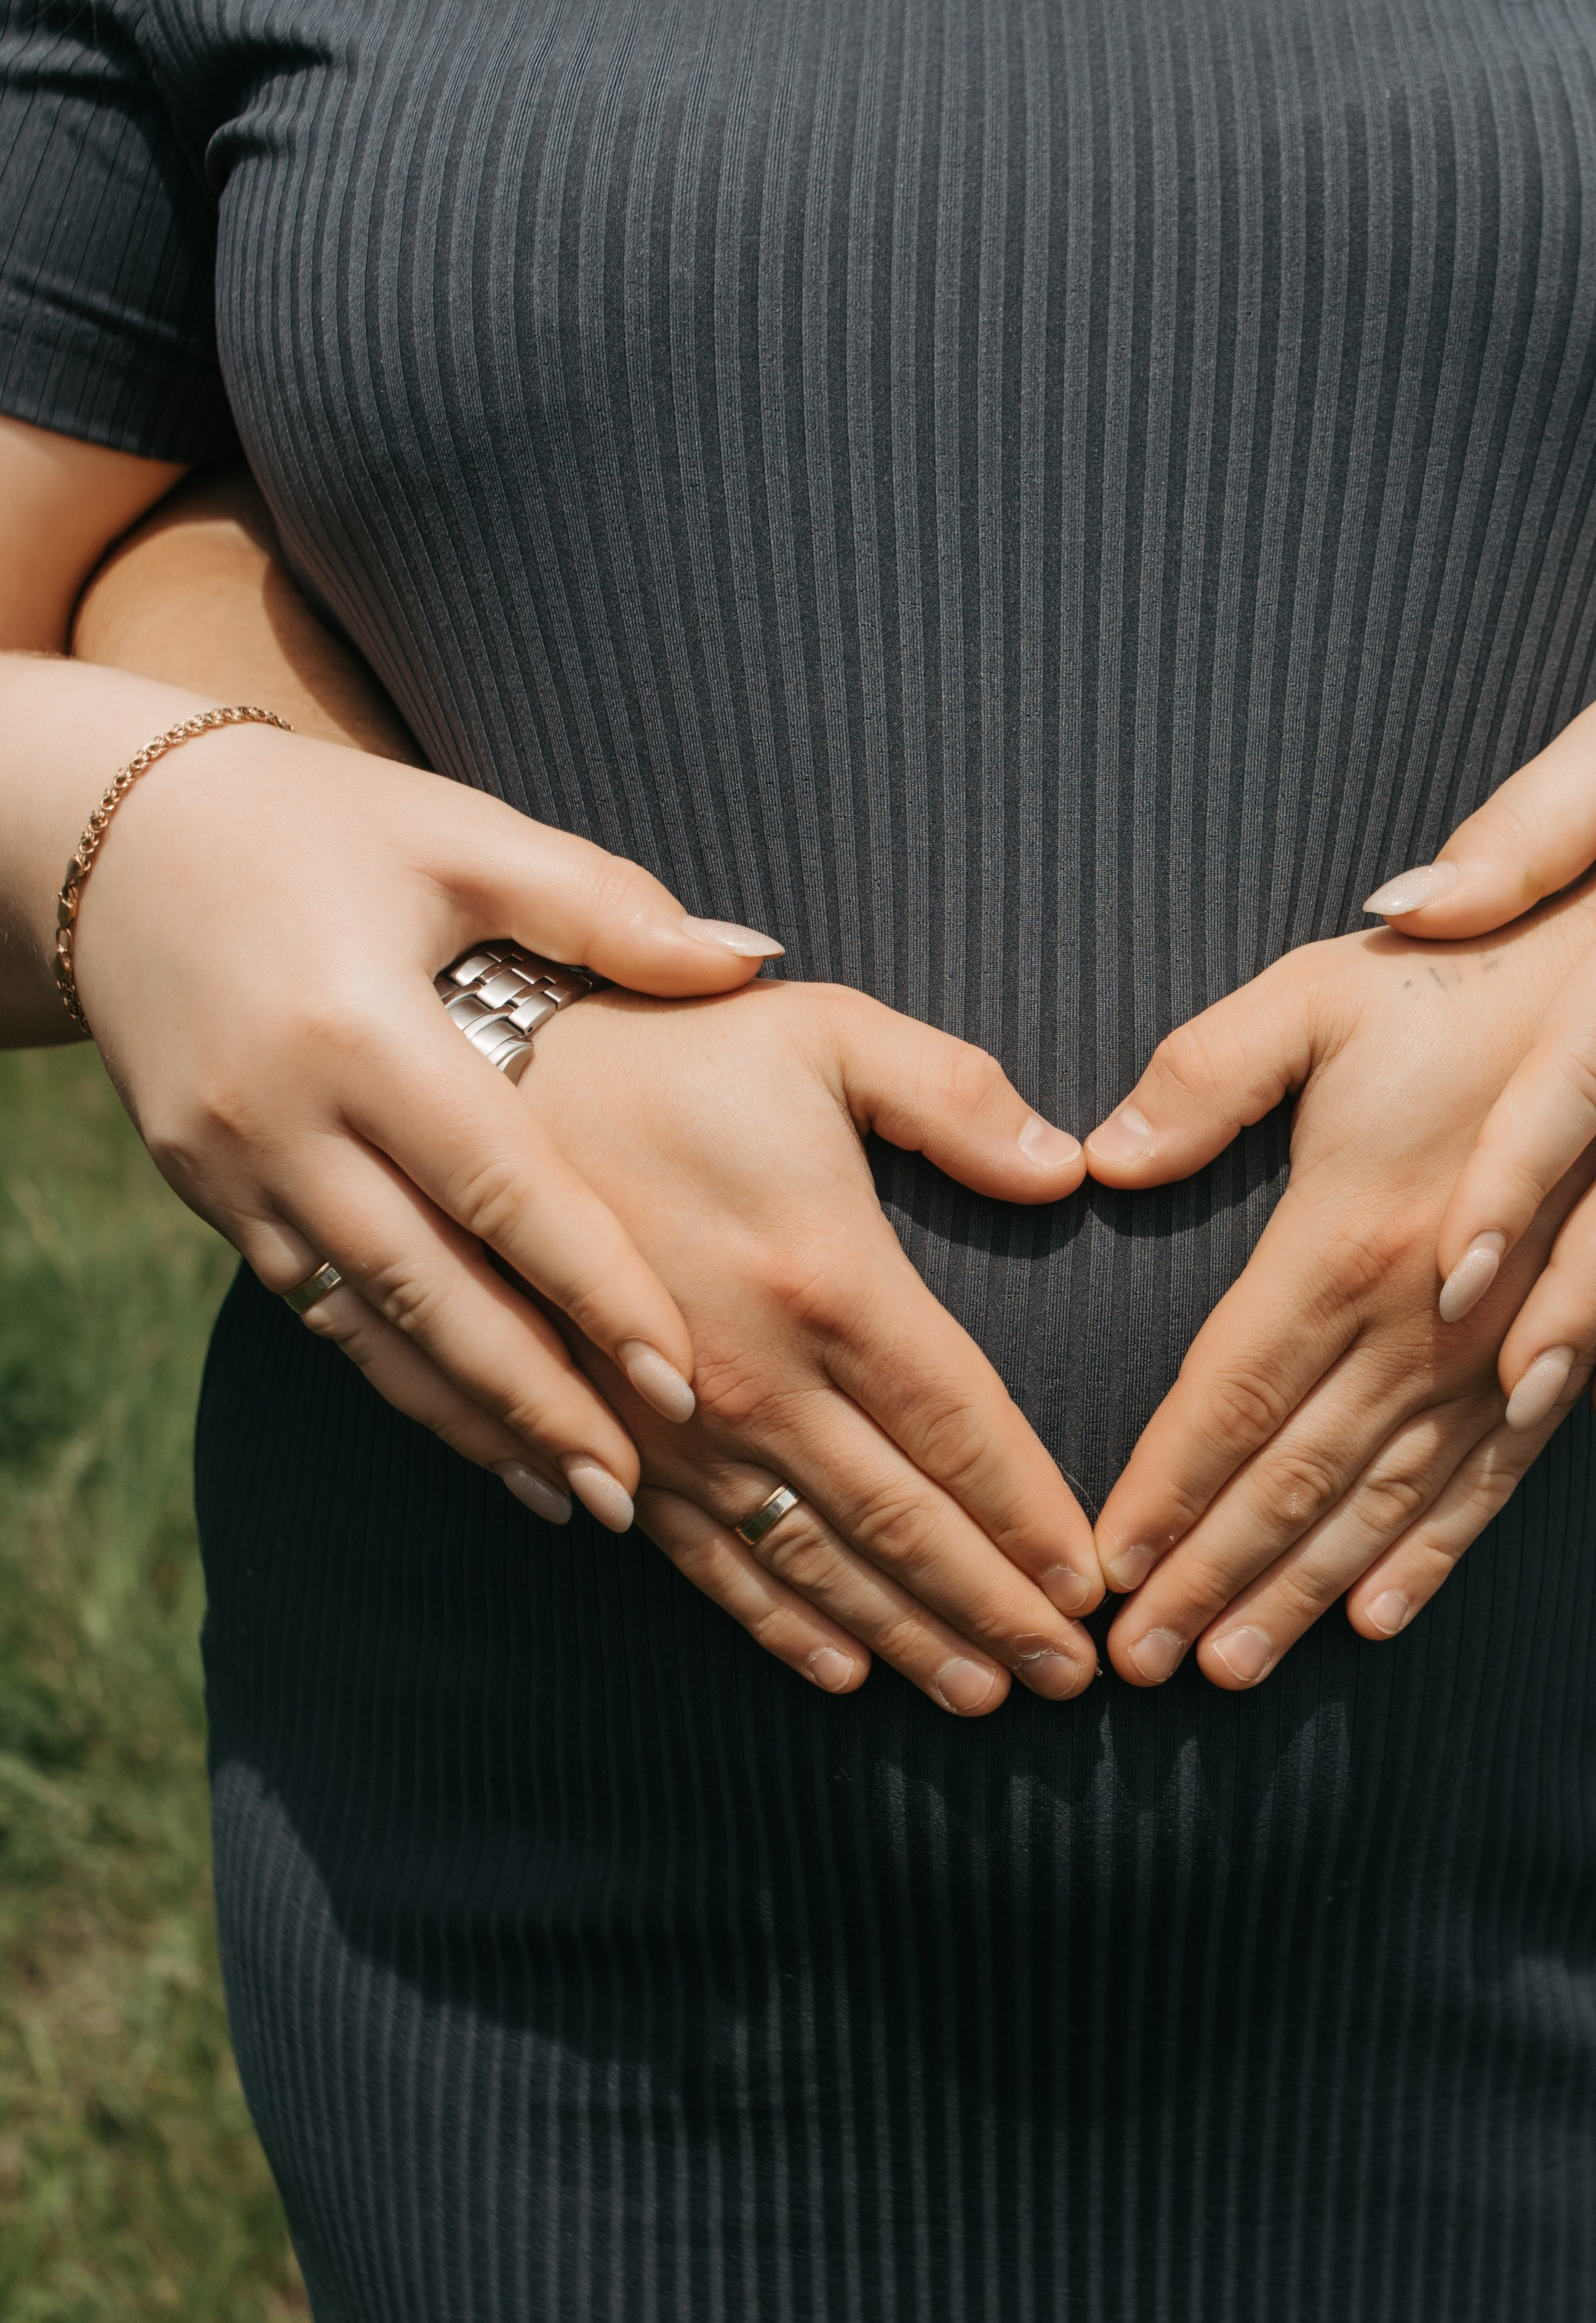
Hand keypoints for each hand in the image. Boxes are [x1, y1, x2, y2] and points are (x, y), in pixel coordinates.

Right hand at [57, 685, 778, 1520]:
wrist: (115, 836)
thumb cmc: (324, 824)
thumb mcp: (462, 838)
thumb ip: (604, 909)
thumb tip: (753, 963)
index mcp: (361, 1029)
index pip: (502, 1189)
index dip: (593, 1290)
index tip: (679, 1380)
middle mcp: (285, 1117)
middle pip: (431, 1292)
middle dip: (536, 1403)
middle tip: (633, 1495)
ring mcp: (231, 1169)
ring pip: (368, 1330)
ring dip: (472, 1421)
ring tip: (574, 1498)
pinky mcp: (204, 1195)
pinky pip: (318, 1314)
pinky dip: (401, 1381)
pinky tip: (475, 1435)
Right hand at [522, 979, 1104, 1711]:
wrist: (480, 1085)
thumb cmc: (669, 1052)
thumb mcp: (826, 1036)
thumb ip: (955, 1097)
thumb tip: (1069, 1168)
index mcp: (829, 1281)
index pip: (962, 1431)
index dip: (1031, 1517)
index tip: (1091, 1587)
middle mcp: (759, 1379)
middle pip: (903, 1523)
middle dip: (993, 1610)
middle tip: (1069, 1679)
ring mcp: (682, 1427)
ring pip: (816, 1562)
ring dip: (904, 1636)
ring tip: (980, 1694)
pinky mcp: (618, 1444)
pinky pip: (708, 1559)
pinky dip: (779, 1623)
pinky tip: (839, 1669)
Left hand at [1080, 878, 1595, 1687]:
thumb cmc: (1464, 981)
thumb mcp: (1320, 995)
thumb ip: (1206, 1074)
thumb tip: (1103, 1158)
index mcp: (1348, 1244)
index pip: (1229, 1402)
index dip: (1162, 1496)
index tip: (1101, 1575)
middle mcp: (1423, 1325)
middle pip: (1292, 1480)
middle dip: (1209, 1579)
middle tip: (1134, 1668)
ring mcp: (1496, 1352)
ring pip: (1380, 1503)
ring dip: (1301, 1592)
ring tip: (1230, 1667)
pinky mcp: (1555, 1353)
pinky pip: (1487, 1483)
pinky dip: (1428, 1556)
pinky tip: (1377, 1618)